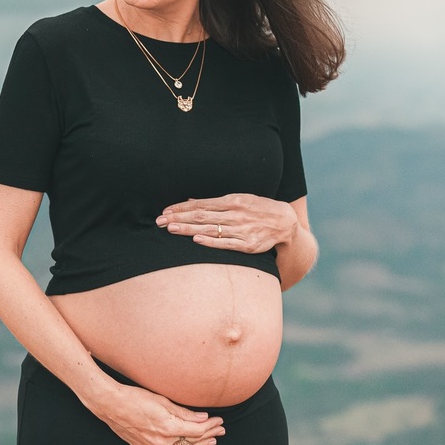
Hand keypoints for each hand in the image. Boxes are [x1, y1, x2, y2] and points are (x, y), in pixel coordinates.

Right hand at [89, 381, 224, 444]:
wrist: (109, 403)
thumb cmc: (133, 397)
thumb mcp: (161, 400)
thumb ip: (183, 412)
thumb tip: (202, 417)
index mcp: (168, 427)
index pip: (197, 429)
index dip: (210, 425)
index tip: (219, 421)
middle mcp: (162, 441)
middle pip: (192, 442)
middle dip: (209, 436)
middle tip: (220, 431)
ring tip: (210, 442)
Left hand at [156, 193, 297, 253]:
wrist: (286, 223)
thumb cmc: (258, 209)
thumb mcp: (239, 199)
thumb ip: (215, 203)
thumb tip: (191, 201)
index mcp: (233, 200)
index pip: (201, 204)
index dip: (181, 208)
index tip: (164, 211)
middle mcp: (236, 214)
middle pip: (201, 216)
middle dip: (179, 218)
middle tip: (159, 221)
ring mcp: (242, 230)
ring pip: (210, 229)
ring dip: (188, 229)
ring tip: (170, 229)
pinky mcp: (248, 245)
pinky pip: (226, 244)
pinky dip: (211, 242)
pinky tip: (196, 240)